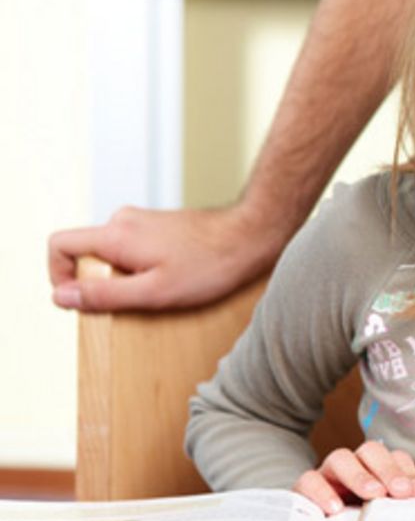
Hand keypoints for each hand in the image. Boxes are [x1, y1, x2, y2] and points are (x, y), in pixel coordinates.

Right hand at [48, 204, 288, 310]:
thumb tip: (61, 297)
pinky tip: (172, 279)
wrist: (251, 236)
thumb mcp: (154, 292)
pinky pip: (132, 249)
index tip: (79, 298)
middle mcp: (123, 220)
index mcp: (115, 234)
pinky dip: (141, 267)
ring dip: (123, 275)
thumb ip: (104, 295)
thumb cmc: (211, 265)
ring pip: (111, 252)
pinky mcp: (159, 226)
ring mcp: (141, 221)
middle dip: (98, 280)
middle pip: (85, 251)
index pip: (58, 244)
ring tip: (159, 290)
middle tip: (132, 300)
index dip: (57, 274)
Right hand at [294, 441, 414, 514]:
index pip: (395, 458)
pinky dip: (323, 492)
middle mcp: (353, 467)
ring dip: (359, 475)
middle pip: (371, 451)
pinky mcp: (303, 489)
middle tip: (399, 492)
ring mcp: (327, 475)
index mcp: (377, 472)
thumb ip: (397, 514)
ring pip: (341, 458)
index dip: (408, 472)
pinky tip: (336, 509)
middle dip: (388, 469)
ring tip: (373, 495)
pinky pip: (309, 480)